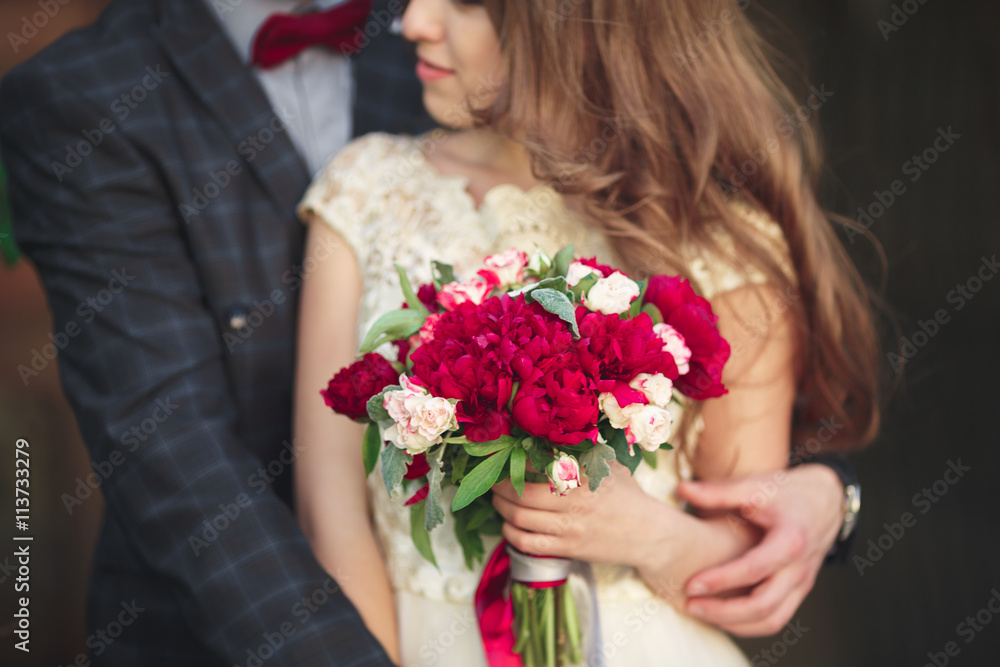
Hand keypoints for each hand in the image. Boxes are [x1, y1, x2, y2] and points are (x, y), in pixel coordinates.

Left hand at [491, 462, 677, 569]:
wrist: (648, 534)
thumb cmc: (626, 494)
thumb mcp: (608, 465)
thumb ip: (581, 452)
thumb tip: (546, 433)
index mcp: (583, 475)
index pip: (537, 464)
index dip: (513, 461)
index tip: (502, 456)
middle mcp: (574, 500)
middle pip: (521, 494)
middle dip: (499, 486)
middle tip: (493, 480)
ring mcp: (570, 527)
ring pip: (520, 518)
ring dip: (501, 508)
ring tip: (497, 500)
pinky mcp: (568, 548)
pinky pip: (528, 543)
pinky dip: (511, 534)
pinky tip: (509, 525)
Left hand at [677, 464, 843, 635]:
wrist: (826, 499)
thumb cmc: (788, 491)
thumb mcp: (756, 486)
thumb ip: (718, 492)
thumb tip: (681, 489)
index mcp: (790, 541)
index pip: (753, 570)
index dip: (721, 580)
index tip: (691, 584)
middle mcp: (800, 568)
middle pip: (763, 606)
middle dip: (724, 611)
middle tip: (691, 605)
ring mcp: (802, 583)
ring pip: (772, 620)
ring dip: (735, 624)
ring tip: (702, 613)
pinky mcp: (799, 590)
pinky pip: (777, 618)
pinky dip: (749, 624)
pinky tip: (721, 615)